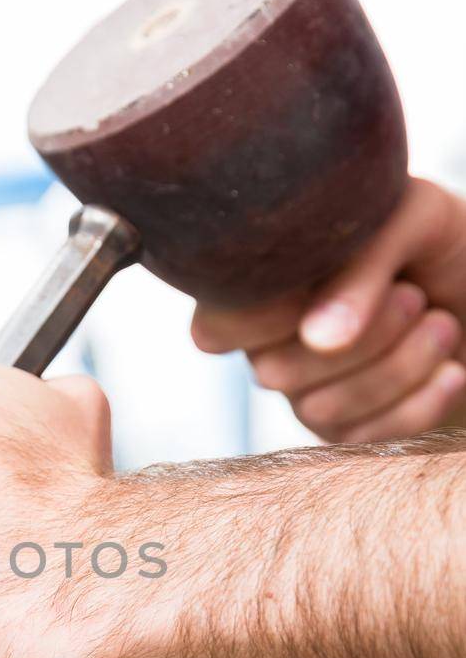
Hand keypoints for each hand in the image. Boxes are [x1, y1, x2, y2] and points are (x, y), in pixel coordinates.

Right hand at [191, 177, 465, 442]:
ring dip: (401, 364)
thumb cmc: (431, 240)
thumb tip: (317, 339)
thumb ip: (358, 267)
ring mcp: (304, 394)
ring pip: (322, 408)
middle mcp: (269, 346)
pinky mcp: (346, 433)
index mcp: (261, 288)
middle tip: (411, 296)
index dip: (263, 319)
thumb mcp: (407, 220)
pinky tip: (450, 367)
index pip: (215, 327)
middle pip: (275, 371)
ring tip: (441, 324)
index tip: (327, 283)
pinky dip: (422, 400)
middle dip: (362, 337)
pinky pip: (366, 438)